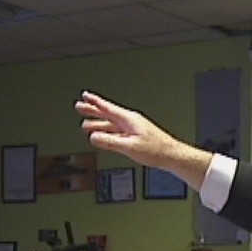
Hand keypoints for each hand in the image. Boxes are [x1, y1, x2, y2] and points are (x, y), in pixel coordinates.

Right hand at [76, 91, 211, 189]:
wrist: (171, 155)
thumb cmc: (156, 149)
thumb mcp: (129, 147)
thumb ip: (110, 142)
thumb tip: (93, 137)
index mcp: (129, 119)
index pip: (108, 108)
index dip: (95, 101)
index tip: (85, 95)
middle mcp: (131, 121)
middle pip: (108, 114)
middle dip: (93, 111)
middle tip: (80, 107)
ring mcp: (134, 129)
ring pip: (112, 124)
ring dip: (99, 123)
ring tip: (86, 124)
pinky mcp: (137, 136)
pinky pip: (118, 132)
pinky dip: (108, 132)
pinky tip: (104, 136)